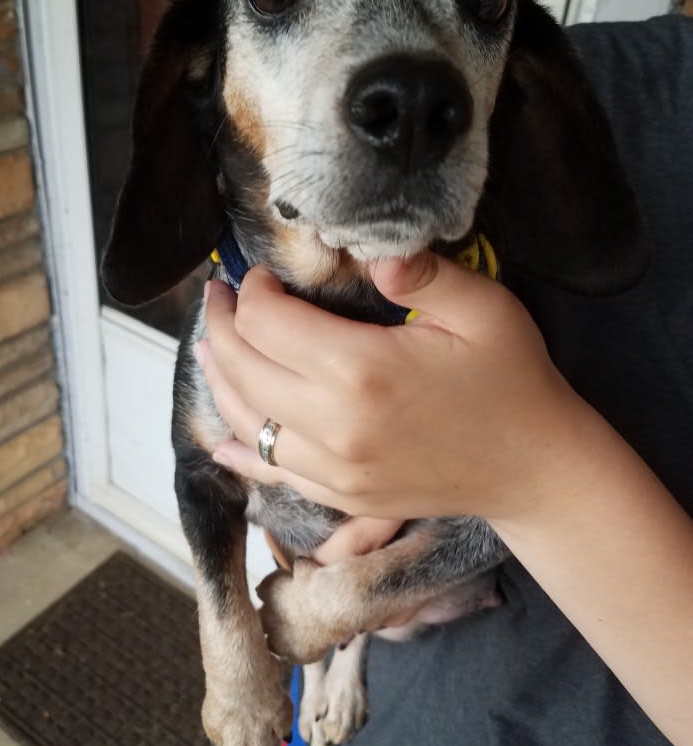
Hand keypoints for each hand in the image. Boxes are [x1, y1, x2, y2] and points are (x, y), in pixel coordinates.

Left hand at [196, 251, 583, 525]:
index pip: (267, 322)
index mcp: (361, 370)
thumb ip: (421, 272)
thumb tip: (366, 248)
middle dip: (223, 327)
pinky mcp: (342, 497)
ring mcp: (334, 471)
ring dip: (221, 381)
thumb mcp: (483, 309)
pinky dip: (241, 450)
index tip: (262, 274)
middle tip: (220, 298)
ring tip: (210, 347)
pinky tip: (222, 438)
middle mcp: (334, 426)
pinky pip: (272, 473)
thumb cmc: (512, 380)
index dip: (252, 290)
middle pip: (243, 370)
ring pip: (246, 423)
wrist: (536, 470)